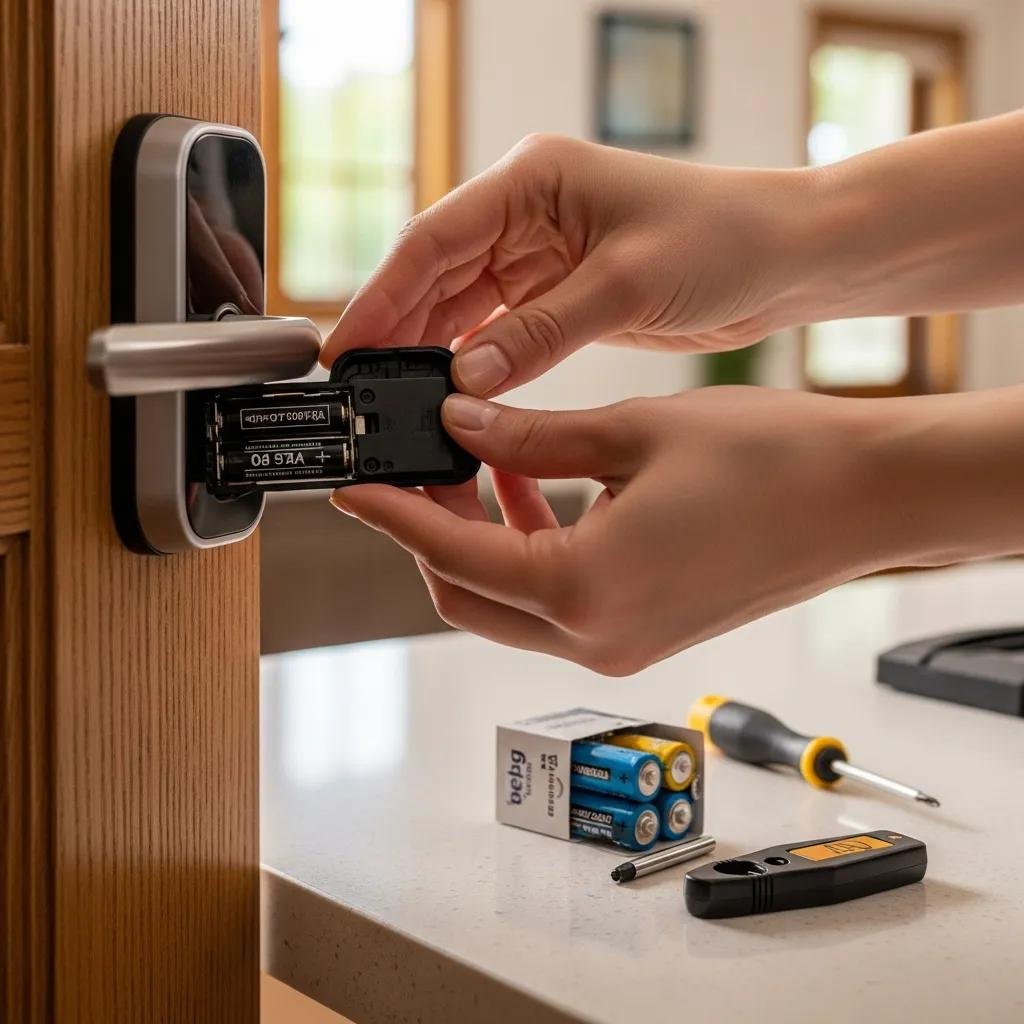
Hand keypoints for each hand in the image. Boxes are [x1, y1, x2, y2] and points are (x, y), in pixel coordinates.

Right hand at [320, 135, 818, 395]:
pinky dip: (475, 362)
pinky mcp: (558, 294)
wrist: (786, 258)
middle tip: (364, 388)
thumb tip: (466, 378)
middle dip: (397, 329)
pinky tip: (454, 395)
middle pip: (436, 274)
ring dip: (431, 350)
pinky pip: (498, 330)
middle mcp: (527, 213)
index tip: (347, 345)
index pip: (434, 239)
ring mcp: (540, 255)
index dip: (382, 294)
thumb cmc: (724, 240)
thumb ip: (540, 332)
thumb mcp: (625, 285)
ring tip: (398, 399)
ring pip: (461, 306)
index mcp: (532, 181)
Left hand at [329, 388, 895, 673]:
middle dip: (427, 532)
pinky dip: (524, 555)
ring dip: (476, 542)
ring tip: (476, 465)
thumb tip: (461, 422)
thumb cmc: (773, 462)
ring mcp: (620, 644)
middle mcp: (595, 635)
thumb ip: (530, 438)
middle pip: (465, 595)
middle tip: (420, 464)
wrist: (864, 498)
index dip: (393, 515)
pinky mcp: (642, 634)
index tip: (356, 485)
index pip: (449, 554)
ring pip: (505, 604)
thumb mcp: (631, 432)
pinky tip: (531, 492)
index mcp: (584, 588)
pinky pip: (552, 603)